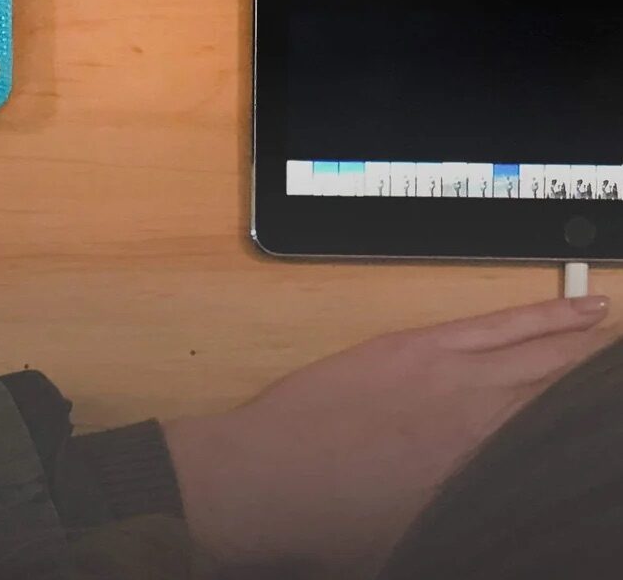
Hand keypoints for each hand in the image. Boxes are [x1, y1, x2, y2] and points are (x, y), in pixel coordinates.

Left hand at [164, 295, 612, 578]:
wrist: (265, 477)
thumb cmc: (335, 528)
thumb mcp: (421, 542)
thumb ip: (478, 517)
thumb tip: (514, 500)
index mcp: (483, 472)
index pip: (558, 444)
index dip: (594, 435)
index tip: (616, 431)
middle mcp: (482, 419)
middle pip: (561, 393)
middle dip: (600, 389)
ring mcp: (452, 372)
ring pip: (540, 353)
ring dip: (588, 346)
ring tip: (620, 340)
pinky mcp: (421, 345)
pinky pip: (499, 325)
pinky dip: (544, 317)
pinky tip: (576, 312)